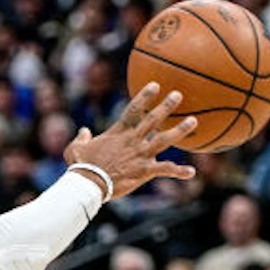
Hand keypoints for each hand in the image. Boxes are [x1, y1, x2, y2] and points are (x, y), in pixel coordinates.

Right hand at [64, 82, 197, 197]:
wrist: (89, 184)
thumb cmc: (81, 166)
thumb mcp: (75, 148)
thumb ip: (81, 137)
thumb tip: (84, 131)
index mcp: (118, 133)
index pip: (133, 109)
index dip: (145, 96)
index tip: (155, 85)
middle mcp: (133, 141)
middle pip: (153, 120)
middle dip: (166, 106)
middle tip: (178, 95)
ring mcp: (140, 155)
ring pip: (164, 140)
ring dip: (180, 130)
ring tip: (193, 121)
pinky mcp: (144, 171)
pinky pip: (165, 170)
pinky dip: (179, 171)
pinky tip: (192, 172)